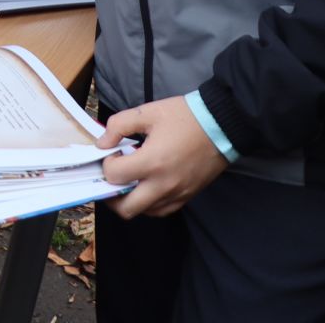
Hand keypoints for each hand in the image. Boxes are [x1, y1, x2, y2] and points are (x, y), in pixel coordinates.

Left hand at [98, 96, 229, 217]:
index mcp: (152, 162)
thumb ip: (119, 126)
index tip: (112, 154)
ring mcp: (177, 194)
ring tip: (128, 182)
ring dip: (130, 200)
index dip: (106, 164)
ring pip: (144, 212)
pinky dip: (149, 204)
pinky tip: (146, 187)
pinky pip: (162, 210)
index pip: (114, 176)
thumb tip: (103, 143)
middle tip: (110, 179)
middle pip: (126, 208)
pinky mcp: (187, 197)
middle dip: (111, 195)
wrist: (221, 125)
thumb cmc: (184, 117)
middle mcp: (163, 185)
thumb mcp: (147, 112)